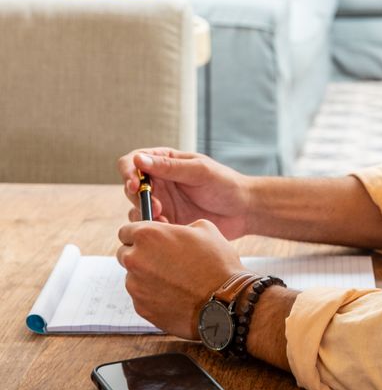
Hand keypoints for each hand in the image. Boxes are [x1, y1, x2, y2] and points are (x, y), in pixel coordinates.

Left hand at [117, 218, 242, 337]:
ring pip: (133, 277)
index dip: (138, 235)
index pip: (125, 231)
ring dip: (147, 277)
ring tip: (175, 281)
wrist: (227, 302)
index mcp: (148, 235)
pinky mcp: (142, 308)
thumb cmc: (218, 263)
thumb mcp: (205, 229)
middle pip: (124, 254)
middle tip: (162, 260)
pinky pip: (142, 298)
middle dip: (139, 255)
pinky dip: (154, 296)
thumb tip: (174, 233)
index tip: (149, 240)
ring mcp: (136, 286)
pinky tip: (176, 296)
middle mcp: (136, 259)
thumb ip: (179, 228)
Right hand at [118, 147, 249, 237]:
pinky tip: (170, 229)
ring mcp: (163, 203)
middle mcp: (160, 182)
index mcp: (165, 162)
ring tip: (165, 220)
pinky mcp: (167, 222)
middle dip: (139, 198)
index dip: (128, 171)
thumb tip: (139, 160)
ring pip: (137, 209)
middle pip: (131, 187)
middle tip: (159, 208)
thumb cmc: (225, 184)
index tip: (134, 185)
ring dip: (145, 215)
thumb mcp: (199, 171)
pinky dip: (154, 229)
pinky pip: (149, 227)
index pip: (133, 161)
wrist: (243, 211)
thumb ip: (170, 167)